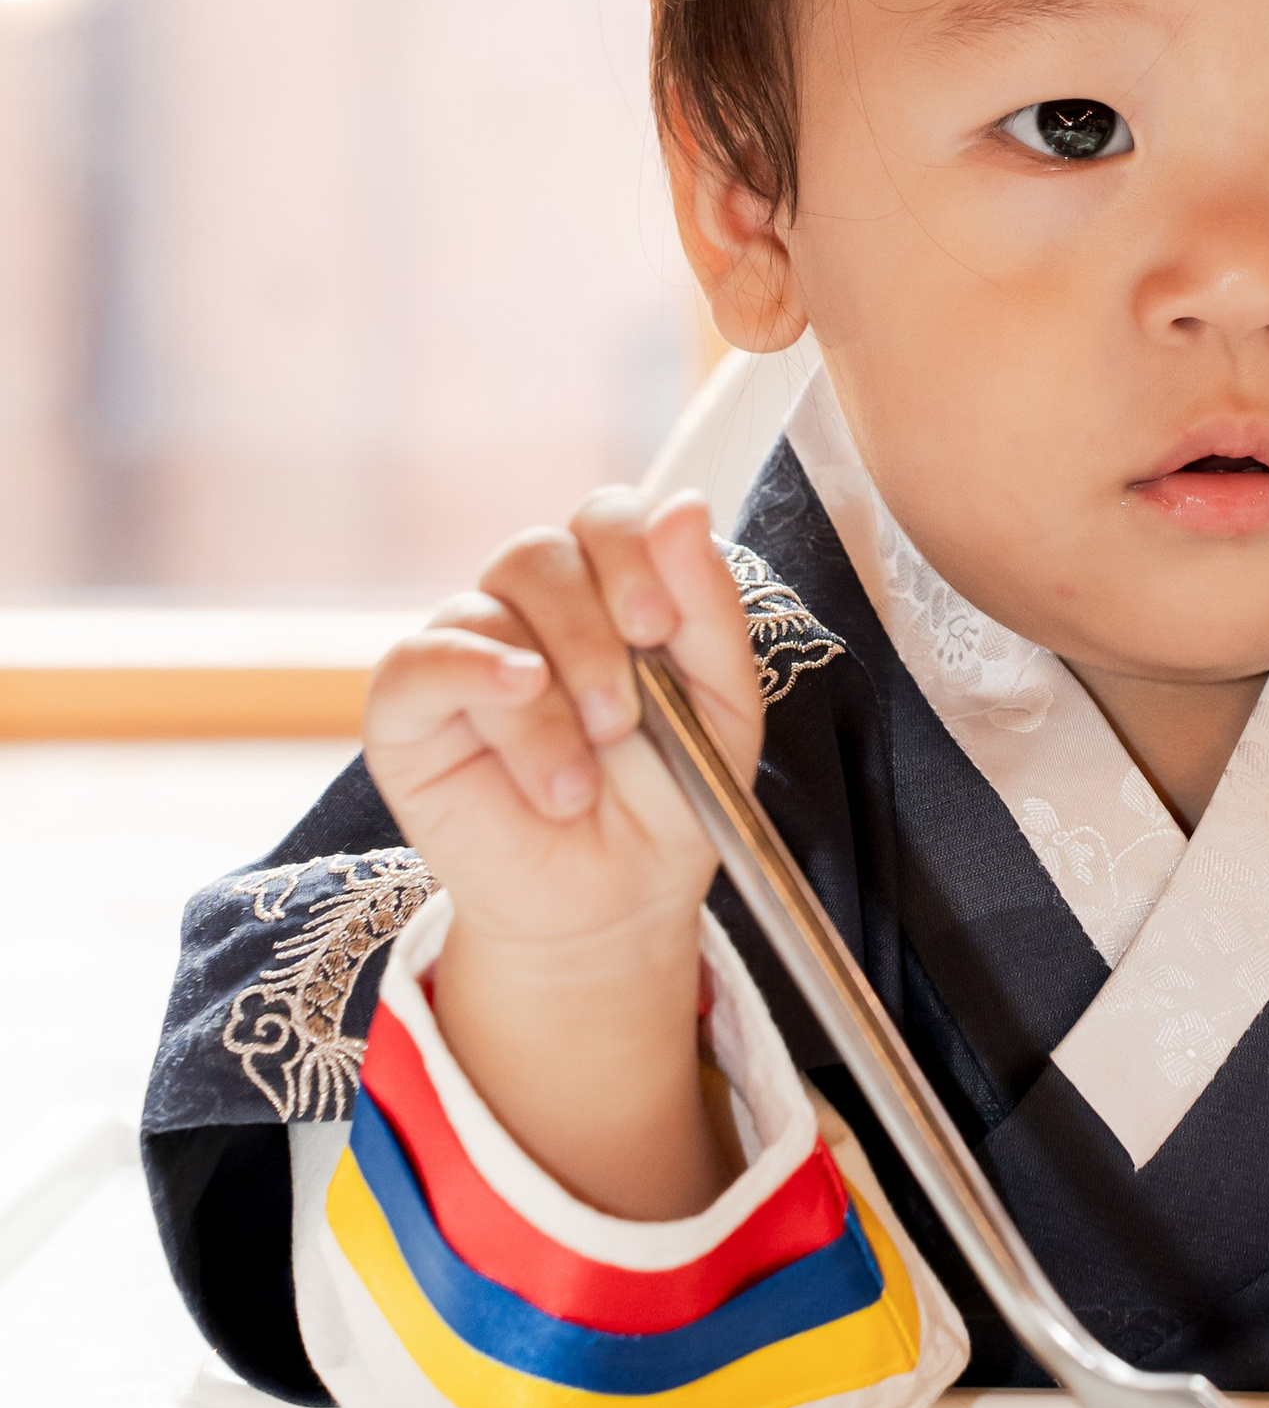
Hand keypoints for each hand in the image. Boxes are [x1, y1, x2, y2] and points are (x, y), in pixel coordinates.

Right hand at [362, 490, 762, 1217]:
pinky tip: (516, 696)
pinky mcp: (407, 707)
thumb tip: (683, 505)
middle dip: (593, 633)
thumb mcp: (722, 704)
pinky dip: (471, 670)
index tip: (661, 626)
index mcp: (608, 589)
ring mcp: (465, 650)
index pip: (606, 516)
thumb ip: (707, 607)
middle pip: (541, 552)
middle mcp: (530, 607)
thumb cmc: (671, 799)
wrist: (615, 902)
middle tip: (622, 721)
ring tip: (578, 784)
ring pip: (488, 607)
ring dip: (549, 692)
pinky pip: (419, 658)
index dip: (633, 550)